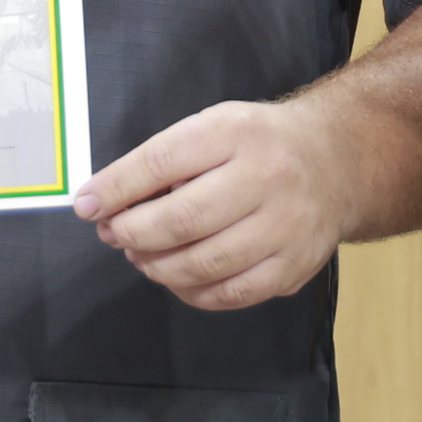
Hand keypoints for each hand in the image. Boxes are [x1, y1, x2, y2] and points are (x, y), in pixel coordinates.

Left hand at [77, 98, 358, 309]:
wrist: (336, 162)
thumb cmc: (260, 144)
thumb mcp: (214, 126)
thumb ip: (164, 160)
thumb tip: (105, 202)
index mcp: (238, 133)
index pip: (162, 163)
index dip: (116, 189)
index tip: (86, 205)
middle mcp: (267, 178)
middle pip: (180, 220)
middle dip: (131, 233)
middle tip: (114, 234)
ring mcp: (285, 227)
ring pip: (202, 264)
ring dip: (155, 266)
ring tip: (141, 254)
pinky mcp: (293, 267)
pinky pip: (229, 295)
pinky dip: (190, 292)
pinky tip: (176, 277)